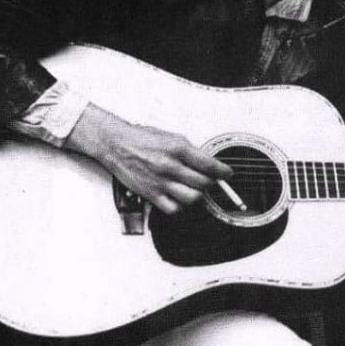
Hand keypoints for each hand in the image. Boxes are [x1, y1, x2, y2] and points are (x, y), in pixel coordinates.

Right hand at [65, 104, 232, 214]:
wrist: (116, 144)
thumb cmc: (142, 139)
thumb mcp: (172, 137)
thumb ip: (191, 152)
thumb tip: (209, 164)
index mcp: (178, 148)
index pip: (210, 165)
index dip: (223, 172)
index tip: (228, 174)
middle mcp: (170, 166)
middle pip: (203, 183)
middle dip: (210, 183)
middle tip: (208, 180)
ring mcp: (160, 182)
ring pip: (192, 198)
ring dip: (197, 195)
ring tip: (194, 188)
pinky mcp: (150, 194)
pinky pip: (173, 208)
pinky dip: (180, 206)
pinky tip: (179, 197)